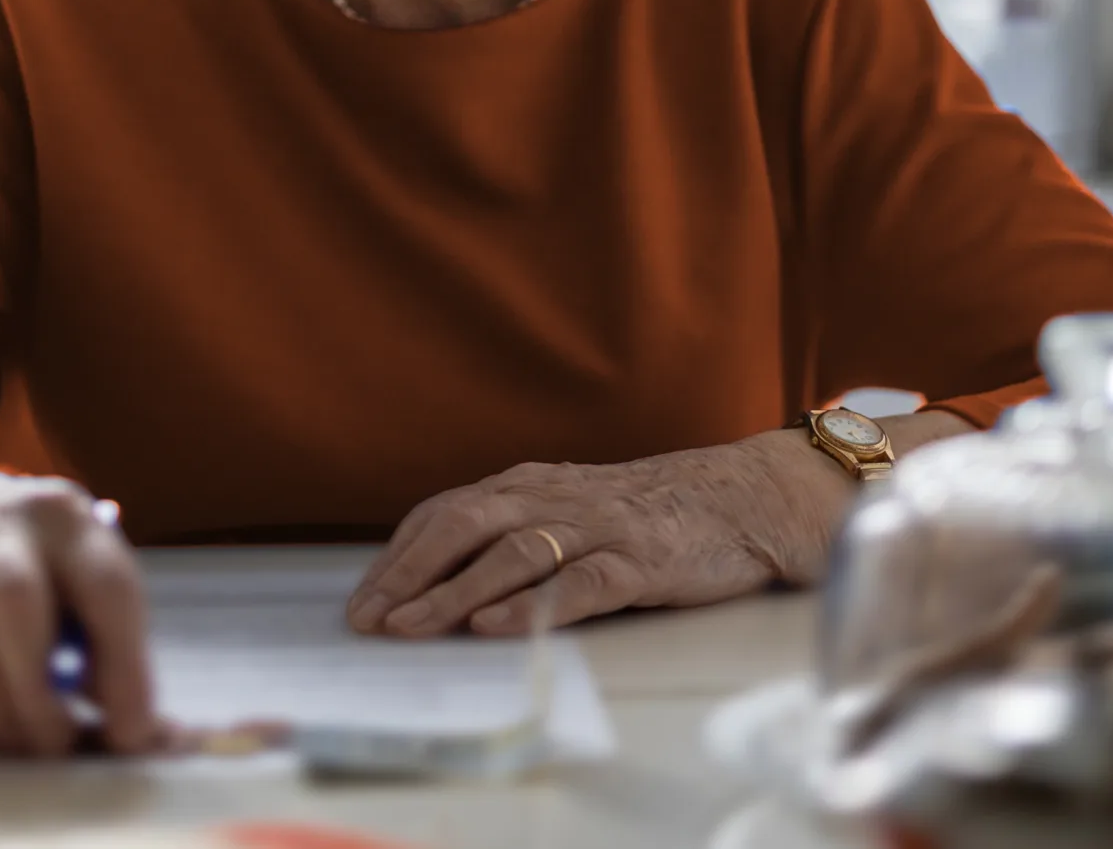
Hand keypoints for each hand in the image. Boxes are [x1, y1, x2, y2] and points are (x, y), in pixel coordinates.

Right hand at [0, 446, 157, 757]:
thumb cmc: (16, 560)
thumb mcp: (71, 573)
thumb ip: (104, 643)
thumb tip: (147, 735)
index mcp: (62, 515)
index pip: (106, 584)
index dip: (125, 666)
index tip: (133, 733)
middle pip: (14, 594)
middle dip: (38, 686)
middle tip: (58, 748)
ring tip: (19, 749)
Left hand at [346, 414, 972, 638]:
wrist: (750, 497)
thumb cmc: (654, 510)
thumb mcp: (573, 506)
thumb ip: (517, 527)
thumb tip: (440, 573)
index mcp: (533, 484)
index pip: (447, 511)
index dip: (400, 555)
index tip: (362, 598)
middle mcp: (557, 498)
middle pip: (465, 525)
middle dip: (410, 574)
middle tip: (369, 619)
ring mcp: (600, 527)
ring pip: (512, 553)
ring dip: (454, 592)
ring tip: (412, 628)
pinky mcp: (643, 560)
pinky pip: (580, 583)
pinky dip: (534, 604)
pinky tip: (497, 627)